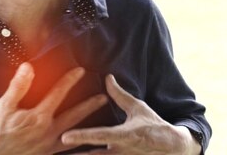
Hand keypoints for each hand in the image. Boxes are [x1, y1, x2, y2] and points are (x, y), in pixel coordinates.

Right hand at [0, 63, 107, 154]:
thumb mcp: (3, 107)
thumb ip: (18, 87)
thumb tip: (28, 67)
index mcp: (39, 117)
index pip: (58, 94)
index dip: (70, 80)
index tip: (81, 71)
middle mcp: (49, 132)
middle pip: (74, 116)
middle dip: (90, 105)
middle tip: (104, 98)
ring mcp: (49, 147)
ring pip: (75, 136)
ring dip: (89, 128)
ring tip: (102, 124)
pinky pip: (68, 152)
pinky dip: (78, 149)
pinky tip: (85, 147)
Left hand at [61, 75, 201, 154]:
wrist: (172, 148)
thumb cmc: (153, 125)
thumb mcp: (138, 108)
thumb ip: (120, 95)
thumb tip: (107, 78)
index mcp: (123, 136)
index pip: (98, 136)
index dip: (81, 136)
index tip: (64, 137)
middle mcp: (119, 152)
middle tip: (53, 154)